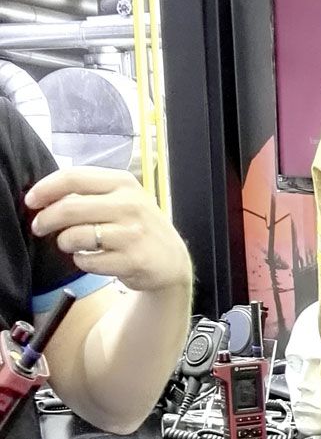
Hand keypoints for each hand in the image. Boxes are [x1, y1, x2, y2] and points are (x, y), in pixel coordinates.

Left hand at [26, 168, 190, 291]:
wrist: (171, 259)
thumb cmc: (137, 226)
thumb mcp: (123, 198)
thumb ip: (89, 192)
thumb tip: (44, 195)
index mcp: (124, 183)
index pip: (74, 177)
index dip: (45, 189)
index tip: (32, 201)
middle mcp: (131, 204)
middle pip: (68, 207)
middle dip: (45, 220)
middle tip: (39, 227)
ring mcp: (132, 232)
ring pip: (74, 236)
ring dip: (64, 243)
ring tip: (72, 244)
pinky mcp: (132, 259)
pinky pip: (86, 261)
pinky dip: (82, 261)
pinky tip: (92, 258)